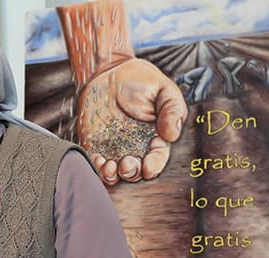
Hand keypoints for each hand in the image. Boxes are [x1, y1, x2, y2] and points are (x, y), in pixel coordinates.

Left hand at [78, 59, 187, 184]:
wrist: (109, 72)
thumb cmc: (141, 80)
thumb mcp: (164, 90)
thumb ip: (172, 110)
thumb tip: (172, 135)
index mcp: (155, 138)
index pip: (157, 158)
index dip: (153, 166)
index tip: (148, 167)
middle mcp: (136, 147)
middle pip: (136, 171)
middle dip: (132, 173)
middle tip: (127, 164)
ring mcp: (114, 148)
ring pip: (115, 173)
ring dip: (113, 175)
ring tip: (110, 166)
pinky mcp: (96, 145)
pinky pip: (96, 163)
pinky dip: (96, 167)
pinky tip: (97, 160)